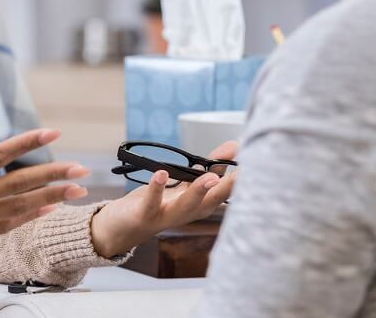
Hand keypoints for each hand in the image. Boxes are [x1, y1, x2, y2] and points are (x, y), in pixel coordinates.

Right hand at [0, 129, 90, 271]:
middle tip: (80, 169)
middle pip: (18, 184)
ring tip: (75, 190)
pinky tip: (45, 209)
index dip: (27, 142)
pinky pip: (4, 226)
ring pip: (18, 208)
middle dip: (52, 175)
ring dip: (49, 198)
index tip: (51, 133)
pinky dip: (27, 217)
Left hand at [88, 140, 237, 257]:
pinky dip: (156, 187)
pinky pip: (152, 202)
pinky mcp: (145, 214)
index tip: (254, 162)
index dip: (239, 179)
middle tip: (243, 173)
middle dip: (227, 188)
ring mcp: (167, 216)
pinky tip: (161, 173)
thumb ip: (208, 167)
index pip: (224, 192)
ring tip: (209, 177)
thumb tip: (233, 147)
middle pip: (210, 202)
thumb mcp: (185, 185)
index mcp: (199, 205)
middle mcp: (187, 213)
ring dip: (198, 191)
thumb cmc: (157, 204)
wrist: (122, 228)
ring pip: (186, 206)